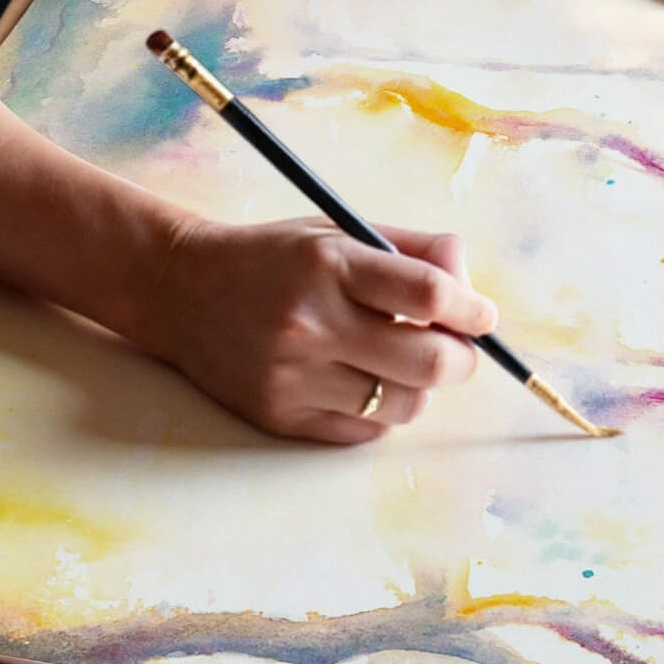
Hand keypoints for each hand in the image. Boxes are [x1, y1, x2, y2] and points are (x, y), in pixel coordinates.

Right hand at [146, 217, 495, 443]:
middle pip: (428, 361)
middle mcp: (311, 323)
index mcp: (329, 264)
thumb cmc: (273, 257)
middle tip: (460, 346)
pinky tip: (363, 380)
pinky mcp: (281, 418)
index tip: (481, 315)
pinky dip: (380, 411)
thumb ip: (412, 250)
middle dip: (461, 357)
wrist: (181, 290)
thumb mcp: (338, 231)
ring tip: (403, 361)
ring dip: (420, 386)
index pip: (428, 294)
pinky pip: (364, 432)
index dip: (471, 309)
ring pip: (402, 404)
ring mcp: (294, 377)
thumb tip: (470, 287)